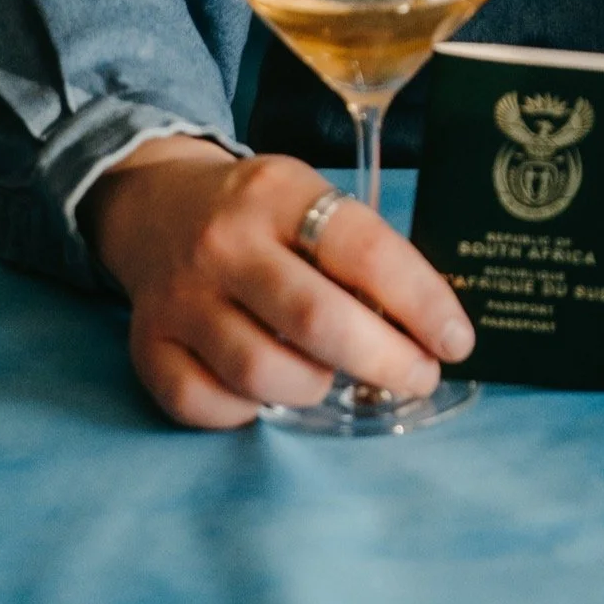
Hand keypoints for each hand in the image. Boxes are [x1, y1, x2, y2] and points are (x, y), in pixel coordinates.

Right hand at [83, 135, 474, 429]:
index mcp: (280, 192)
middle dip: (384, 359)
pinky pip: (203, 404)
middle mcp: (226, 242)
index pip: (363, 249)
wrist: (155, 206)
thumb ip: (357, 249)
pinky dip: (246, 411)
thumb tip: (430, 324)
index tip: (456, 340)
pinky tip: (268, 392)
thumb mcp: (309, 197)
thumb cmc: (258, 211)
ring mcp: (180, 298)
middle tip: (420, 377)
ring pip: (261, 372)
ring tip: (334, 376)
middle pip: (315, 318)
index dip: (420, 300)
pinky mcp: (146, 346)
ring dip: (315, 387)